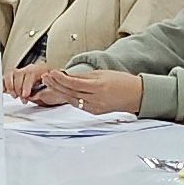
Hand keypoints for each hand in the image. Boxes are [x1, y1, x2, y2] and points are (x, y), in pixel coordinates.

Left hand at [16, 68, 145, 114]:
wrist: (137, 95)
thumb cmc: (124, 82)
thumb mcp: (103, 74)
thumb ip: (85, 76)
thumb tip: (69, 76)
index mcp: (98, 87)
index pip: (74, 83)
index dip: (60, 78)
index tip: (51, 73)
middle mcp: (96, 99)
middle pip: (70, 93)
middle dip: (56, 85)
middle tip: (46, 77)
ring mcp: (95, 107)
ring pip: (72, 100)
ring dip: (60, 92)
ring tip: (50, 84)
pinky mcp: (96, 112)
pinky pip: (79, 105)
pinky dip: (70, 98)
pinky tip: (63, 92)